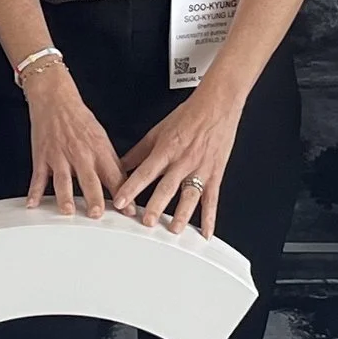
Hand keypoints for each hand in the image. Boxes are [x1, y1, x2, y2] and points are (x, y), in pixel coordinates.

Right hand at [22, 63, 126, 217]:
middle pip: (89, 179)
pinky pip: (38, 177)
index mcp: (99, 150)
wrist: (55, 99)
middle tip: (97, 214)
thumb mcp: (102, 138)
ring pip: (63, 179)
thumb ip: (110, 163)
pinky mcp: (43, 157)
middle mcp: (80, 154)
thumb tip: (123, 185)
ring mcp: (60, 156)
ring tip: (68, 211)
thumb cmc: (80, 120)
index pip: (114, 176)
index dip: (123, 194)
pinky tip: (33, 203)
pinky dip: (34, 191)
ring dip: (65, 196)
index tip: (128, 210)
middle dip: (94, 197)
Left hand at [114, 82, 245, 236]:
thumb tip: (121, 166)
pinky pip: (212, 199)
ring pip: (190, 196)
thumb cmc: (189, 115)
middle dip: (156, 206)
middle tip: (147, 221)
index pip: (145, 172)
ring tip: (173, 229)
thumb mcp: (158, 131)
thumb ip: (139, 152)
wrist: (217, 105)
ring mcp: (200, 169)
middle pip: (167, 187)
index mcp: (166, 150)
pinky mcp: (215, 174)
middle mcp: (183, 161)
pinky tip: (206, 232)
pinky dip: (210, 218)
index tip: (121, 202)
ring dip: (182, 215)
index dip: (131, 188)